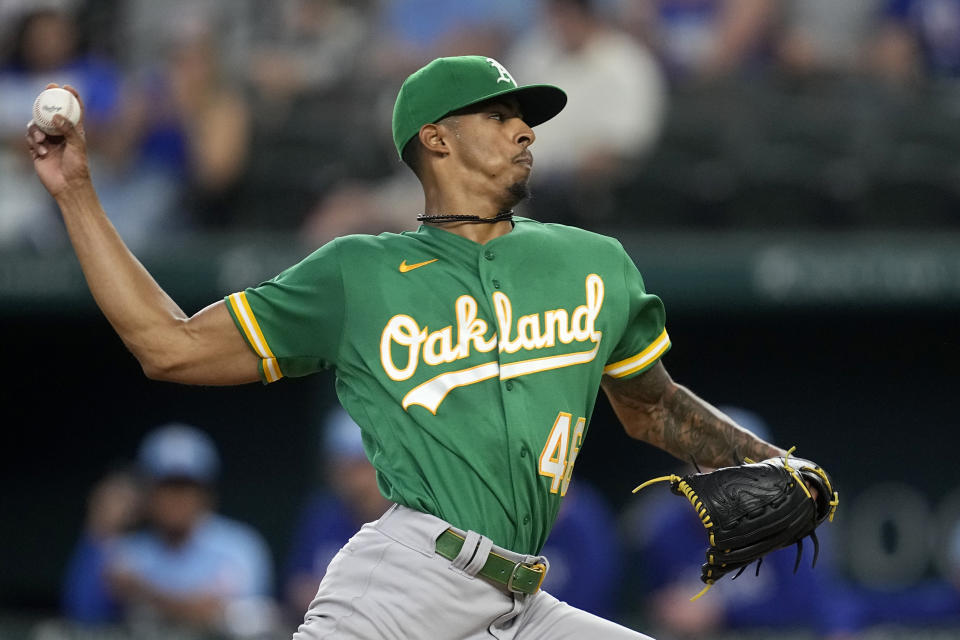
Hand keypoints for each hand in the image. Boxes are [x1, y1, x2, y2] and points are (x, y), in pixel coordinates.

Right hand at [25, 84, 90, 198]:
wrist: (68, 186)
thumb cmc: (78, 167)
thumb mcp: (77, 146)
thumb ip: (68, 129)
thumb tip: (57, 115)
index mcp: (75, 132)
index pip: (73, 111)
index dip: (71, 97)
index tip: (66, 87)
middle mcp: (61, 134)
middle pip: (52, 112)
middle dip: (47, 100)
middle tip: (46, 90)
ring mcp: (49, 141)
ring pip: (37, 124)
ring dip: (36, 129)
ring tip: (41, 140)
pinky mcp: (38, 150)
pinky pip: (31, 138)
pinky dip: (33, 142)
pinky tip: (41, 152)